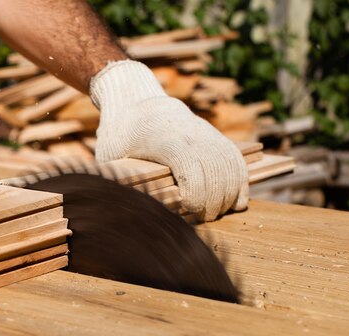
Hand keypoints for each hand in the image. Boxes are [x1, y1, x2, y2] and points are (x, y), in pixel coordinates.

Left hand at [90, 60, 247, 221]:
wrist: (137, 103)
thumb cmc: (119, 135)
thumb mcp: (108, 156)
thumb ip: (115, 182)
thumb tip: (117, 209)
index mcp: (166, 141)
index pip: (193, 173)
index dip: (194, 198)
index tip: (185, 211)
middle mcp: (193, 135)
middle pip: (216, 174)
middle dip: (213, 203)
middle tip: (202, 219)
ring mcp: (207, 135)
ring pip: (231, 168)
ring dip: (229, 196)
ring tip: (216, 213)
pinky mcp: (216, 137)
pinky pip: (237, 162)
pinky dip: (240, 183)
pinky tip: (235, 202)